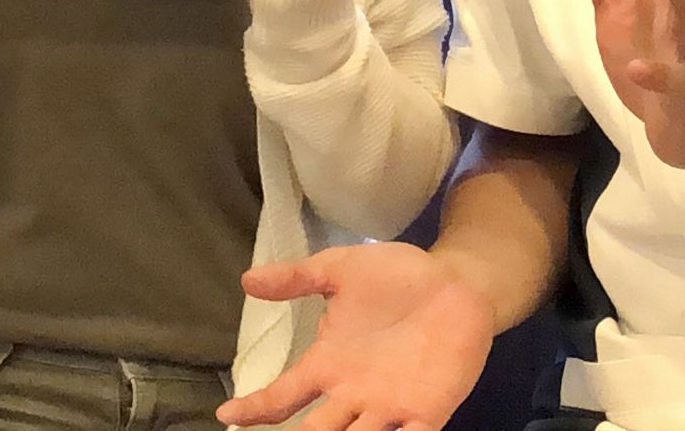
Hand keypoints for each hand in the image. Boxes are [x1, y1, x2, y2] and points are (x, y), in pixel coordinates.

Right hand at [218, 242, 492, 429]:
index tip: (226, 416)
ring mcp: (389, 407)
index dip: (255, 408)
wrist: (458, 282)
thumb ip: (298, 277)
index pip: (284, 395)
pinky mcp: (428, 411)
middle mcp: (353, 395)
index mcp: (329, 365)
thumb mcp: (343, 269)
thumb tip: (247, 280)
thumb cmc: (399, 277)